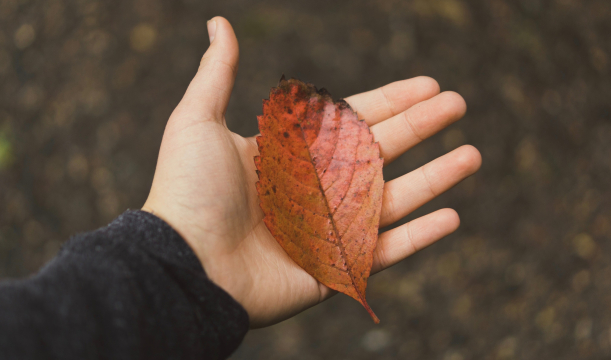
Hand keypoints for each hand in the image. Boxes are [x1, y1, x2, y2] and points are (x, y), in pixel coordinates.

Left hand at [142, 17, 480, 327]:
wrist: (183, 266)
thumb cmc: (188, 192)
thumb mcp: (198, 120)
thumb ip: (218, 73)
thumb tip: (219, 23)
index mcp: (292, 153)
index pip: (353, 120)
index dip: (391, 100)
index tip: (427, 84)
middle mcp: (315, 188)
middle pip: (381, 151)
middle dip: (421, 126)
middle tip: (459, 104)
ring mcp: (329, 229)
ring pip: (394, 199)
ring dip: (435, 177)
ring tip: (472, 155)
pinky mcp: (336, 268)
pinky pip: (387, 251)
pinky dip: (420, 237)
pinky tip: (452, 216)